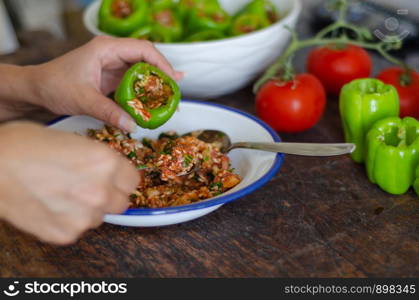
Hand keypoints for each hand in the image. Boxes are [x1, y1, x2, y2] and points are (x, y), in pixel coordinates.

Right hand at [0, 122, 138, 244]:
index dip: (122, 178)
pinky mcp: (66, 234)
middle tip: (89, 188)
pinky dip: (69, 221)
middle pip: (121, 202)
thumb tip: (110, 170)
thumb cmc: (26, 145)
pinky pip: (78, 229)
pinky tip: (51, 206)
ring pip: (100, 217)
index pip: (133, 180)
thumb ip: (98, 159)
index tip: (113, 178)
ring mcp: (84, 216)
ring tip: (63, 195)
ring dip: (89, 209)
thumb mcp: (73, 141)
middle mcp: (101, 191)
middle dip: (109, 195)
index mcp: (106, 163)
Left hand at [27, 36, 181, 131]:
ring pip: (143, 71)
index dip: (162, 63)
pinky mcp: (112, 78)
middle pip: (147, 59)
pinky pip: (134, 83)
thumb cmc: (54, 86)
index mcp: (106, 49)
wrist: (37, 89)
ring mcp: (113, 65)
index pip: (143, 49)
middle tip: (175, 93)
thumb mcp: (83, 99)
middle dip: (163, 75)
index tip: (173, 80)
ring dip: (156, 85)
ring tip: (170, 100)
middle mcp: (113, 54)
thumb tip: (132, 126)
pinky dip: (145, 93)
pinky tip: (155, 102)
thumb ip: (108, 112)